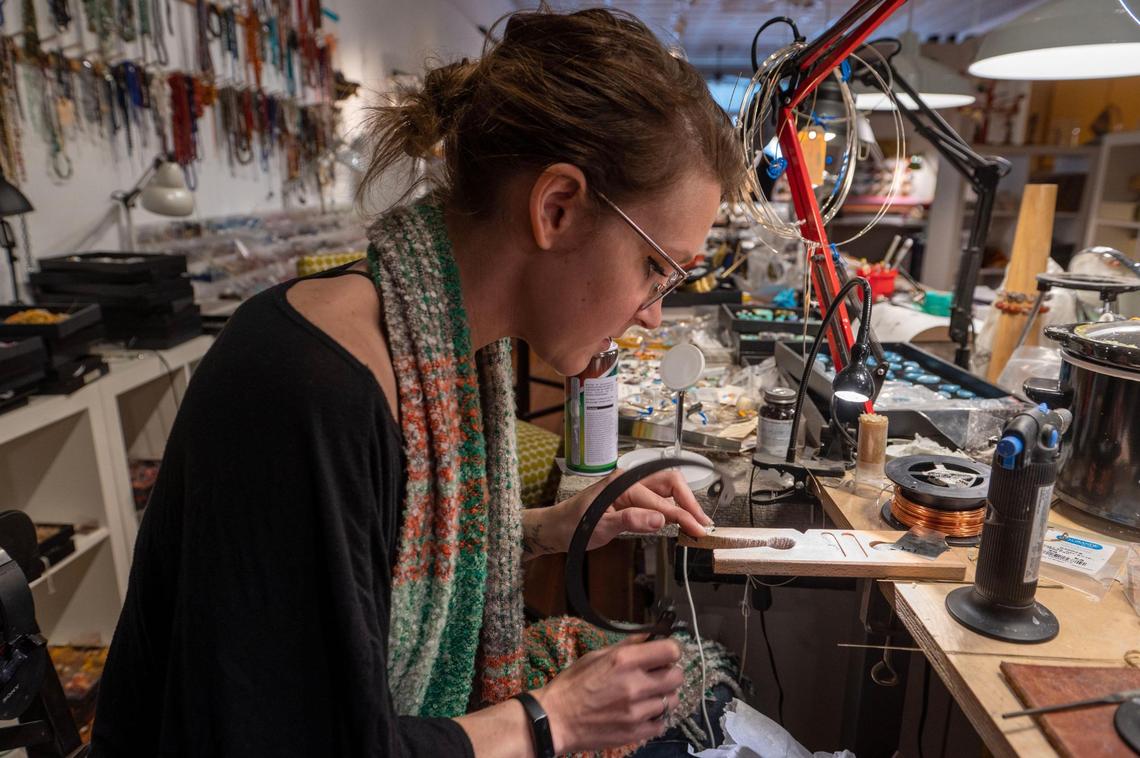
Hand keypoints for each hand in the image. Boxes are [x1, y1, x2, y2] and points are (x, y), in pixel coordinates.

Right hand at [534, 636, 683, 753]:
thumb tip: (650, 635)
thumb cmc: (573, 684)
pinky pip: (662, 724)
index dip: (671, 651)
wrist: (556, 720)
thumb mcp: (596, 656)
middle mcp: (635, 685)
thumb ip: (627, 646)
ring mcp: (637, 711)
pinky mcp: (636, 733)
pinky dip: (655, 719)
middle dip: (669, 673)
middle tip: (656, 676)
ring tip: (647, 697)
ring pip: (672, 701)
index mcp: (624, 661)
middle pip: (677, 677)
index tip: (665, 654)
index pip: (671, 651)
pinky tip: (642, 713)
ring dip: (663, 697)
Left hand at [566, 467, 713, 551]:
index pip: (660, 500)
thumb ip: (630, 521)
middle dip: (688, 501)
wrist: (557, 528)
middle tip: (701, 523)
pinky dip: (673, 507)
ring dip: (683, 503)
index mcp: (621, 483)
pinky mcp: (632, 498)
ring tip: (696, 521)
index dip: (682, 515)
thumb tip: (658, 520)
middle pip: (669, 483)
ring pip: (666, 488)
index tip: (696, 528)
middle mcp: (629, 481)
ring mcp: (631, 488)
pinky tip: (680, 519)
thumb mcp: (600, 527)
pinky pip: (658, 498)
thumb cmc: (573, 525)